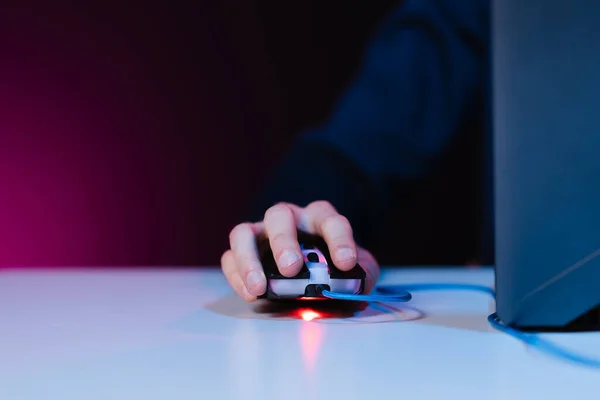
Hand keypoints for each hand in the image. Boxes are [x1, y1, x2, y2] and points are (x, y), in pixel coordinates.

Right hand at [221, 200, 379, 301]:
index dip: (339, 240)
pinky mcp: (241, 252)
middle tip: (291, 269)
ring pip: (244, 232)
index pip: (330, 220)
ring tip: (260, 287)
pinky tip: (251, 294)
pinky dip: (236, 275)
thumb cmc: (335, 269)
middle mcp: (288, 219)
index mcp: (319, 219)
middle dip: (284, 242)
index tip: (346, 263)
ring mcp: (260, 233)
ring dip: (249, 259)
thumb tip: (353, 288)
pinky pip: (229, 257)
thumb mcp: (356, 273)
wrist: (314, 277)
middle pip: (279, 215)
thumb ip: (359, 277)